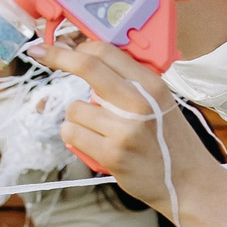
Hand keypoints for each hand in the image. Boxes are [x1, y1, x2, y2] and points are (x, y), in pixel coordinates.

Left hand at [37, 38, 219, 215]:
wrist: (189, 182)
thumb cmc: (170, 141)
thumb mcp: (160, 102)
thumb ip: (131, 83)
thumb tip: (91, 60)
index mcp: (152, 84)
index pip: (107, 51)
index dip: (77, 45)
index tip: (60, 44)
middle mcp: (139, 102)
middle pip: (87, 66)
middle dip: (56, 56)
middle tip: (38, 52)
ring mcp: (125, 129)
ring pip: (74, 108)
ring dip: (77, 118)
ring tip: (98, 130)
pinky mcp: (112, 154)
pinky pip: (72, 134)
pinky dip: (74, 137)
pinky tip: (92, 143)